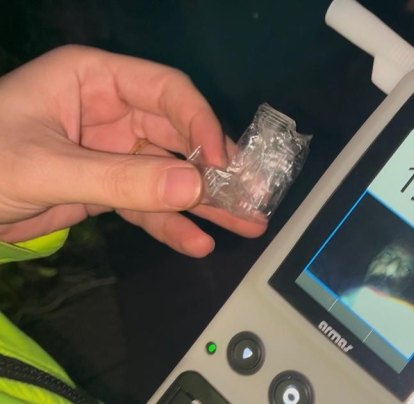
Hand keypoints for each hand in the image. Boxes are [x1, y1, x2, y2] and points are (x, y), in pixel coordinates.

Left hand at [0, 45, 265, 257]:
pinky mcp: (106, 188)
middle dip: (215, 168)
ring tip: (246, 222)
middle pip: (179, 134)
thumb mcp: (45, 167)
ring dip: (205, 201)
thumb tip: (193, 188)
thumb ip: (121, 179)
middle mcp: (109, 111)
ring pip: (170, 173)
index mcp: (93, 80)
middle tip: (252, 195)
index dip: (202, 123)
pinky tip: (196, 240)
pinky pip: (147, 204)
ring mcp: (111, 152)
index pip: (167, 91)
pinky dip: (171, 223)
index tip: (225, 162)